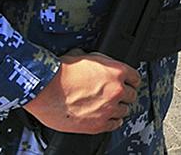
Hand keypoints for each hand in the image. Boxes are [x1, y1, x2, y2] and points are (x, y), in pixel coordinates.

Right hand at [24, 51, 139, 133]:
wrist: (45, 90)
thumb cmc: (60, 73)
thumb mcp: (85, 56)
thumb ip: (100, 62)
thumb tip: (101, 64)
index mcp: (116, 72)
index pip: (135, 78)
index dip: (130, 81)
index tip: (127, 83)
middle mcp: (116, 90)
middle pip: (132, 95)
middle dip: (124, 95)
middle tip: (116, 95)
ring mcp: (109, 108)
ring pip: (125, 110)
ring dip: (118, 108)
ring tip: (109, 107)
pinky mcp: (98, 124)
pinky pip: (115, 125)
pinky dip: (112, 121)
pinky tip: (108, 118)